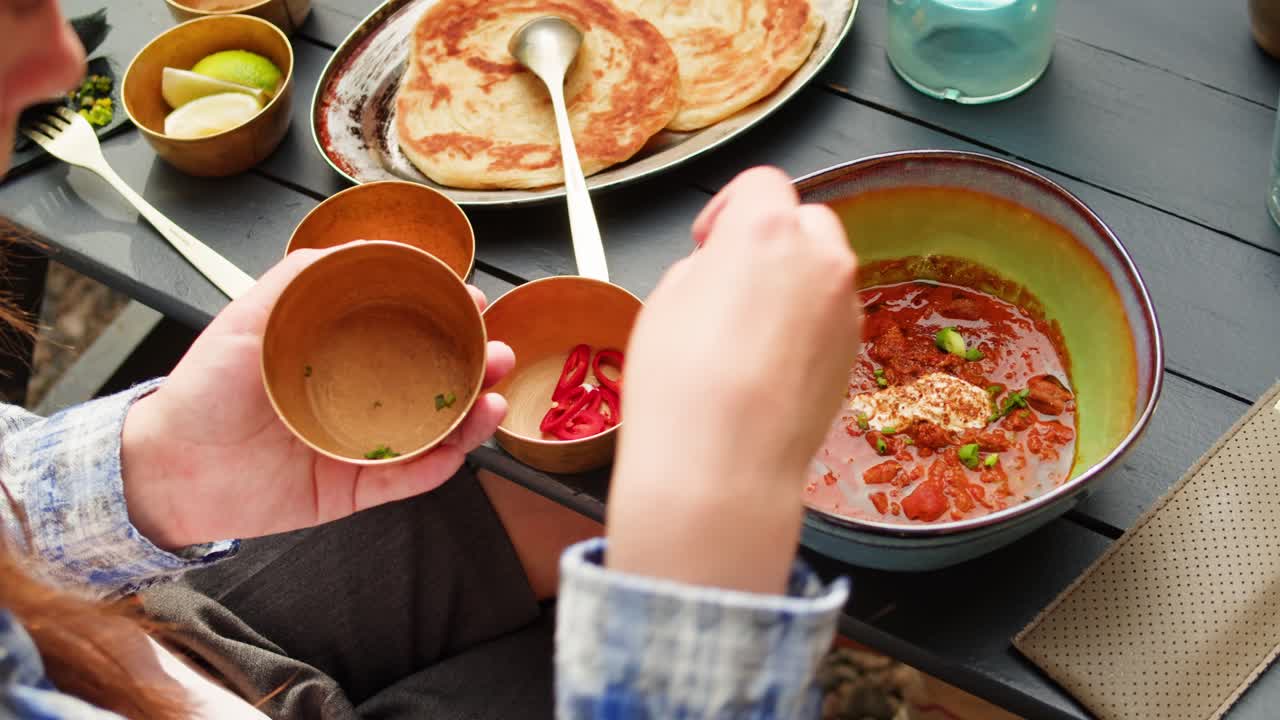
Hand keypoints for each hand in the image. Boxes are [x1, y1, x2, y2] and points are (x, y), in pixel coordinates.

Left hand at [120, 243, 514, 550]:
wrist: (168, 468)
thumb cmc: (203, 391)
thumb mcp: (248, 319)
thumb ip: (300, 281)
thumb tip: (361, 250)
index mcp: (341, 355)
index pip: (408, 331)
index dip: (445, 315)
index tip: (470, 299)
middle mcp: (362, 398)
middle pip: (436, 381)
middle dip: (476, 365)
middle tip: (498, 351)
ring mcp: (364, 445)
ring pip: (436, 432)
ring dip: (473, 416)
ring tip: (494, 397)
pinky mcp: (357, 490)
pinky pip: (409, 479)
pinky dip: (440, 465)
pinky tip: (460, 447)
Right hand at [606, 167, 861, 593]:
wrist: (722, 466)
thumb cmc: (681, 383)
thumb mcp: (666, 299)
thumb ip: (706, 265)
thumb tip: (724, 269)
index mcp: (766, 230)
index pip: (761, 183)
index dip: (728, 208)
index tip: (708, 239)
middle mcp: (820, 258)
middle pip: (805, 221)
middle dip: (772, 240)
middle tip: (731, 279)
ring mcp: (844, 307)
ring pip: (824, 270)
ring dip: (793, 281)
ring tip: (748, 329)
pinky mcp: (854, 352)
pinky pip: (831, 316)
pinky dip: (807, 323)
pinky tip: (768, 363)